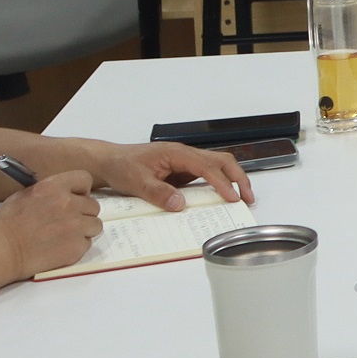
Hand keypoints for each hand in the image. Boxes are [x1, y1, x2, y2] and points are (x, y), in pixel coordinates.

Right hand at [0, 170, 100, 279]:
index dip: (82, 190)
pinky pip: (87, 244)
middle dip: (83, 213)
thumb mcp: (25, 195)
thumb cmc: (5, 224)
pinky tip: (60, 248)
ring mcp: (75, 226)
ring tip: (65, 236)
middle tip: (68, 222)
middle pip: (93, 205)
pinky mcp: (76, 247)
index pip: (84, 179)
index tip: (76, 197)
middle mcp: (68, 203)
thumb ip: (49, 192)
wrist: (0, 250)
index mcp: (54, 187)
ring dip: (84, 230)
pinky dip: (77, 247)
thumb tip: (62, 194)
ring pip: (95, 225)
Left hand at [87, 141, 253, 208]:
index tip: (232, 198)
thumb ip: (158, 192)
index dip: (222, 183)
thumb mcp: (136, 181)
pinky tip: (221, 197)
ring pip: (217, 165)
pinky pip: (206, 174)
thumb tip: (180, 204)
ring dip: (232, 179)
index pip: (207, 167)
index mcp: (176, 153)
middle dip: (238, 178)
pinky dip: (219, 184)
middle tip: (248, 198)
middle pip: (221, 160)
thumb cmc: (121, 166)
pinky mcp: (182, 170)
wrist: (108, 161)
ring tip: (241, 198)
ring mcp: (184, 162)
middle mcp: (184, 154)